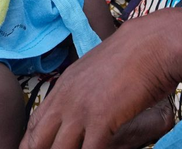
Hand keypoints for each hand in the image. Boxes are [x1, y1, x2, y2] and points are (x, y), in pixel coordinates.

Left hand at [23, 8, 181, 148]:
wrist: (151, 43)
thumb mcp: (94, 71)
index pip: (34, 125)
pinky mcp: (101, 119)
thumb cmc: (131, 56)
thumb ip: (80, 91)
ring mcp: (81, 111)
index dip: (30, 144)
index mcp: (62, 88)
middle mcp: (66, 100)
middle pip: (39, 141)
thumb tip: (80, 107)